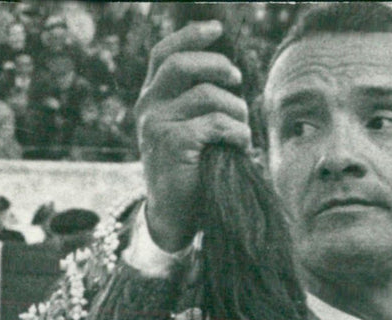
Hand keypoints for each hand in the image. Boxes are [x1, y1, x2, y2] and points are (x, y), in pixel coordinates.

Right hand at [134, 20, 251, 251]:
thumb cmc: (189, 176)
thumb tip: (231, 75)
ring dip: (235, 110)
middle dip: (217, 66)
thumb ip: (198, 105)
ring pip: (207, 95)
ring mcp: (157, 124)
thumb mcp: (189, 133)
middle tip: (238, 81)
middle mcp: (148, 108)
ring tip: (243, 132)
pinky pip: (216, 123)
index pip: (164, 54)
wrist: (173, 219)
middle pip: (182, 64)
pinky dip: (236, 132)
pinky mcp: (172, 143)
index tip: (216, 29)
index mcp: (151, 100)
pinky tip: (241, 146)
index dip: (190, 36)